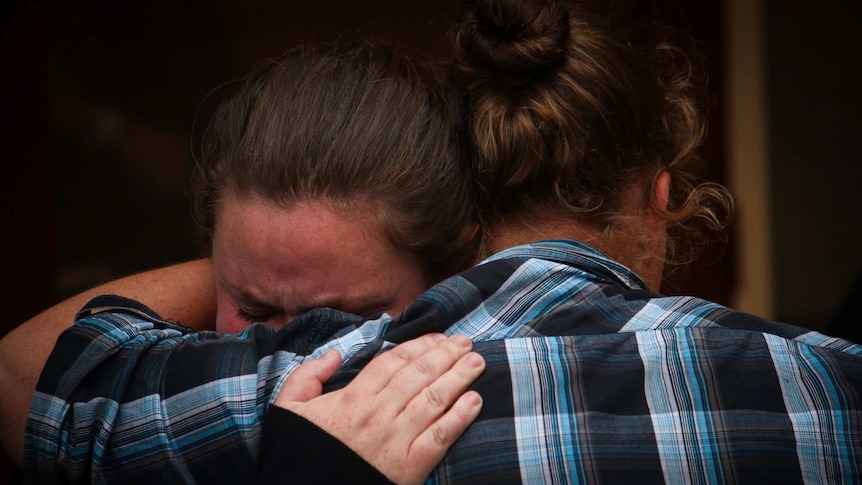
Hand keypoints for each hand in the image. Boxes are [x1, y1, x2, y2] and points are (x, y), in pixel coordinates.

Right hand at [275, 333, 484, 484]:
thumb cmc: (302, 455)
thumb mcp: (290, 410)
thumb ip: (307, 376)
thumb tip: (333, 355)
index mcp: (353, 398)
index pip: (393, 362)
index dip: (419, 345)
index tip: (437, 337)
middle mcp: (378, 414)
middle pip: (419, 375)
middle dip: (446, 354)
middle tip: (466, 342)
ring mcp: (396, 440)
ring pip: (434, 399)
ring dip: (459, 377)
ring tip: (477, 362)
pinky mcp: (410, 467)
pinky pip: (441, 436)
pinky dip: (461, 417)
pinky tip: (475, 401)